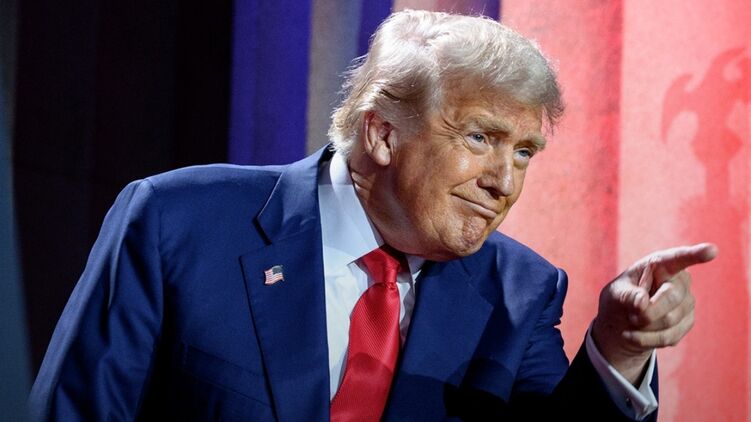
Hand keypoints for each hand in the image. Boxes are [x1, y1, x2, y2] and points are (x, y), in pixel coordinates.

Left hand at [591, 243, 717, 383]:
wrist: (623, 321)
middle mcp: (680, 281)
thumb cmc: (621, 297)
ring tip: (632, 320)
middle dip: (646, 312)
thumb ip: (626, 295)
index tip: (711, 250)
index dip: (695, 254)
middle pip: (672, 297)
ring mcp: (687, 302)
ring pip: (670, 320)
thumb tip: (642, 303)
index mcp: (661, 264)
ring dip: (644, 326)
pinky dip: (646, 339)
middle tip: (630, 315)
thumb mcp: (615, 292)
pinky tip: (634, 334)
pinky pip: (669, 336)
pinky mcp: (687, 322)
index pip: (679, 258)